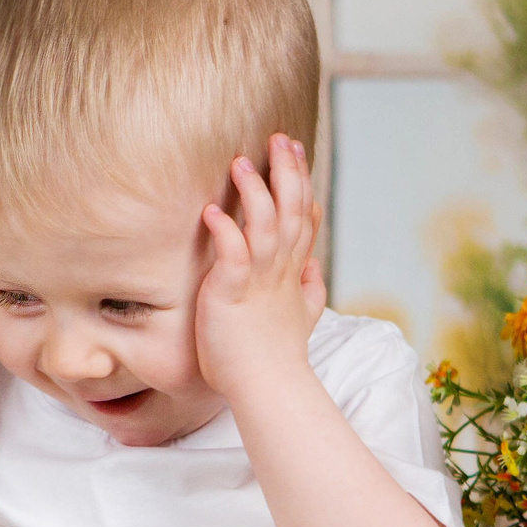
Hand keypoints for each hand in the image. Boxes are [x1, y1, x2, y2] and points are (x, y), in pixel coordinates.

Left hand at [194, 134, 324, 400]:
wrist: (268, 387)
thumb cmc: (276, 355)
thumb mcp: (303, 315)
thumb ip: (310, 288)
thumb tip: (314, 268)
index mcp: (293, 271)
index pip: (304, 216)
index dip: (300, 182)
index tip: (295, 151)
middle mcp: (280, 270)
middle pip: (291, 210)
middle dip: (287, 172)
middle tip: (280, 139)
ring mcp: (258, 280)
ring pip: (265, 225)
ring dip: (254, 192)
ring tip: (241, 162)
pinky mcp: (232, 293)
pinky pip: (232, 255)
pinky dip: (224, 231)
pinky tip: (211, 211)